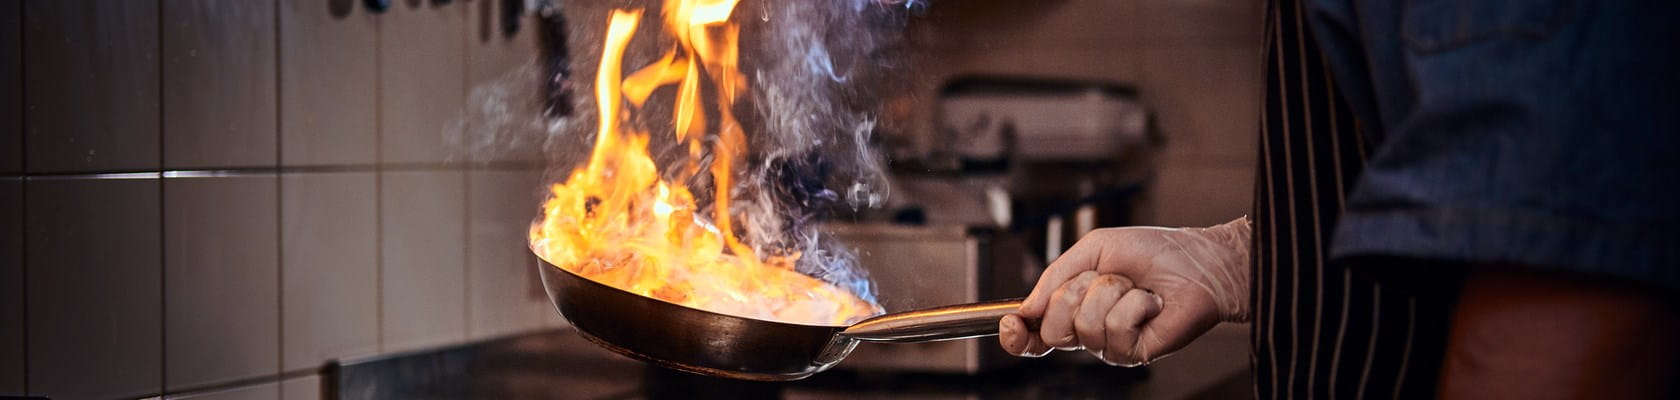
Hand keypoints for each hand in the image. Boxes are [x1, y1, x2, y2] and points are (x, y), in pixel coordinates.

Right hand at [998, 217, 1250, 365]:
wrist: (1196, 260)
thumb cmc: (1150, 252)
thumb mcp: (1091, 250)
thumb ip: (1054, 276)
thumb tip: (1027, 307)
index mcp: (1073, 309)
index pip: (1035, 333)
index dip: (1017, 333)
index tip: (1012, 322)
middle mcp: (1089, 332)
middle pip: (1053, 329)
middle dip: (1073, 293)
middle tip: (1102, 279)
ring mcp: (1111, 346)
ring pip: (1085, 325)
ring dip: (1111, 292)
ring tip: (1133, 287)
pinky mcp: (1135, 353)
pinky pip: (1115, 329)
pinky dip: (1134, 304)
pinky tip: (1149, 301)